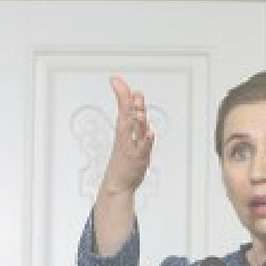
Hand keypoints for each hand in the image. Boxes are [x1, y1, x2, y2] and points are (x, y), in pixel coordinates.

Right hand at [101, 75, 153, 195]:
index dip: (120, 93)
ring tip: (137, 106)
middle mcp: (126, 137)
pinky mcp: (138, 160)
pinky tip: (150, 134)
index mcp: (123, 130)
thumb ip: (135, 117)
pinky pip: (143, 149)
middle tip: (121, 86)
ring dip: (136, 118)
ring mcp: (131, 148)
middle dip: (126, 100)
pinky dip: (147, 141)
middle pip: (126, 115)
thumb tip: (137, 98)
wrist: (117, 185)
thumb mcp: (128, 136)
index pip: (122, 107)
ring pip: (134, 130)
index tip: (115, 80)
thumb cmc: (124, 161)